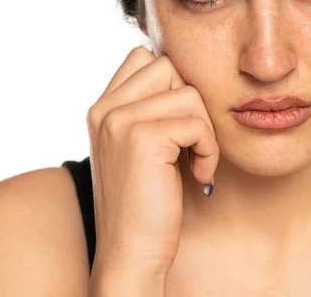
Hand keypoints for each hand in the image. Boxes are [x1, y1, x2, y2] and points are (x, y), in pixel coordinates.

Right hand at [86, 46, 219, 276]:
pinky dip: (208, 149)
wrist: (130, 253)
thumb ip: (148, 110)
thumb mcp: (137, 148)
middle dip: (191, 102)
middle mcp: (104, 109)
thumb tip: (186, 78)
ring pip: (188, 92)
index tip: (178, 126)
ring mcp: (119, 121)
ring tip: (196, 160)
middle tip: (191, 141)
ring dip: (204, 128)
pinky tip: (198, 174)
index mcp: (101, 108)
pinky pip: (197, 123)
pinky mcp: (142, 139)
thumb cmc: (144, 203)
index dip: (173, 85)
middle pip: (169, 65)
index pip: (144, 57)